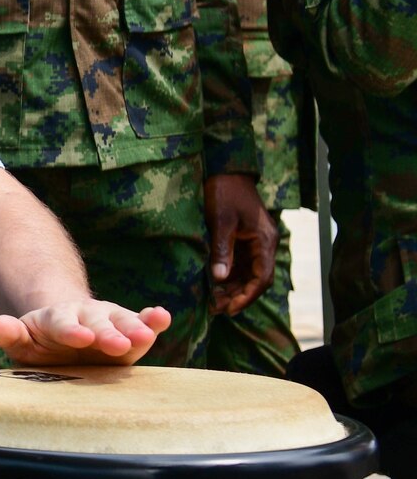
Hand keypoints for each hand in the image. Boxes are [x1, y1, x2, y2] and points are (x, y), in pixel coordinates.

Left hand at [0, 301, 171, 364]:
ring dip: (135, 329)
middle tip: (117, 344)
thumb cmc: (43, 345)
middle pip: (97, 323)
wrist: (68, 332)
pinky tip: (163, 316)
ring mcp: (110, 321)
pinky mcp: (130, 329)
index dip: (70, 331)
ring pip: (123, 323)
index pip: (61, 325)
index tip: (80, 337)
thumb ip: (12, 334)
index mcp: (56, 321)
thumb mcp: (24, 341)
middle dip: (107, 333)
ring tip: (146, 336)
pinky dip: (153, 320)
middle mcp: (86, 317)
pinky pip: (143, 323)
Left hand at [204, 174, 277, 314]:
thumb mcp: (221, 221)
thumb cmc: (225, 192)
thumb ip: (222, 250)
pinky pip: (241, 263)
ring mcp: (255, 242)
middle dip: (238, 295)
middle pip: (256, 278)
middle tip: (216, 308)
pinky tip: (215, 284)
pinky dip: (230, 275)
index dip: (246, 295)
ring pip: (248, 273)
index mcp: (265, 240)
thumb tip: (220, 278)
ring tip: (214, 301)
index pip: (261, 277)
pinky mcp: (244, 239)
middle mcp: (264, 244)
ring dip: (233, 287)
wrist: (226, 170)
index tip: (229, 308)